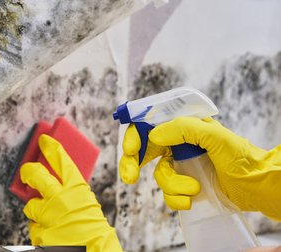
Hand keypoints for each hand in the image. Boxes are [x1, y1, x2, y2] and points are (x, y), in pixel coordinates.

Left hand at [21, 135, 122, 251]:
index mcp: (77, 189)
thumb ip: (72, 194)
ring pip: (30, 206)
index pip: (61, 160)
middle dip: (28, 171)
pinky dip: (40, 229)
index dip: (51, 148)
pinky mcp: (39, 232)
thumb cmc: (94, 231)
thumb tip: (56, 186)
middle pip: (36, 175)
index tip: (43, 140)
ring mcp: (48, 216)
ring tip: (49, 218)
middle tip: (26, 171)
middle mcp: (59, 199)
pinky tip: (51, 233)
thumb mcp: (87, 204)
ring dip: (36, 211)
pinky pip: (34, 227)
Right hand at [120, 117, 280, 221]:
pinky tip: (191, 200)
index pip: (150, 127)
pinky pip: (168, 194)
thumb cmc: (241, 157)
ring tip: (193, 189)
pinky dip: (176, 199)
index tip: (130, 149)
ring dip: (172, 185)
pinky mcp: (185, 186)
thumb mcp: (215, 136)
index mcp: (183, 128)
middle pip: (144, 152)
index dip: (135, 136)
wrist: (257, 185)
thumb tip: (153, 135)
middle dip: (132, 164)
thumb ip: (184, 128)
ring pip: (159, 176)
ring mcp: (181, 167)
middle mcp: (178, 146)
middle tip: (129, 177)